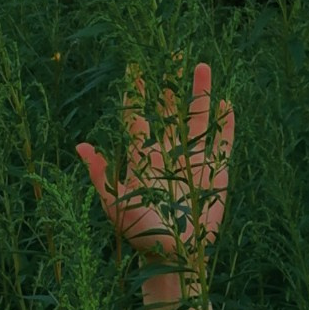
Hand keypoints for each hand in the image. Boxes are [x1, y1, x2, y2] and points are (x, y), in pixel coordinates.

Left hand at [77, 61, 234, 274]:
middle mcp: (168, 153)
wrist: (175, 256)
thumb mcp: (115, 205)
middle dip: (169, 83)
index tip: (135, 67)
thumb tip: (81, 145)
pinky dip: (226, 123)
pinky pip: (223, 142)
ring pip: (197, 119)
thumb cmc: (141, 234)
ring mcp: (193, 160)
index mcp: (143, 158)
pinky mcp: (217, 172)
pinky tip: (227, 102)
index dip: (136, 94)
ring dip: (199, 93)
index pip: (138, 117)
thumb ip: (101, 176)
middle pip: (169, 111)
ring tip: (200, 65)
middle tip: (170, 53)